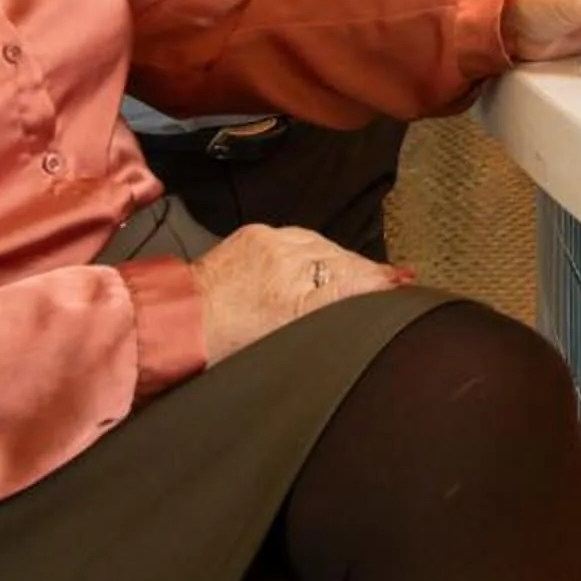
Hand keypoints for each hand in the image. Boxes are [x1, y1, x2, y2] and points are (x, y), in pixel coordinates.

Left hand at [189, 224, 406, 368]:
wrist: (177, 323)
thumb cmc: (226, 348)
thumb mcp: (283, 348)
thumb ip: (328, 324)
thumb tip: (372, 301)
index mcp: (295, 301)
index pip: (355, 282)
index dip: (383, 283)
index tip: (403, 285)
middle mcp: (287, 266)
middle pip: (344, 262)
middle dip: (368, 273)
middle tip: (392, 283)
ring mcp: (272, 244)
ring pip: (325, 247)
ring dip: (342, 261)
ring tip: (357, 276)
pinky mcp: (257, 232)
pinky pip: (300, 236)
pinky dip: (315, 250)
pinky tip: (321, 262)